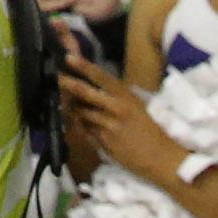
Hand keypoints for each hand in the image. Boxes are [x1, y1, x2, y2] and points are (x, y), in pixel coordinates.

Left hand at [58, 56, 181, 187]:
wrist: (162, 159)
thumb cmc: (150, 132)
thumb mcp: (136, 108)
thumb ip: (116, 98)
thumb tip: (94, 89)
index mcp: (126, 97)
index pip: (102, 77)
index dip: (83, 66)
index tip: (68, 58)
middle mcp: (116, 108)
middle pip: (85, 93)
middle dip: (67, 84)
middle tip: (55, 78)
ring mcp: (109, 126)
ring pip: (81, 112)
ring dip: (73, 108)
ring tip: (67, 103)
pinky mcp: (104, 142)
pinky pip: (85, 130)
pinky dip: (81, 125)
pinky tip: (81, 124)